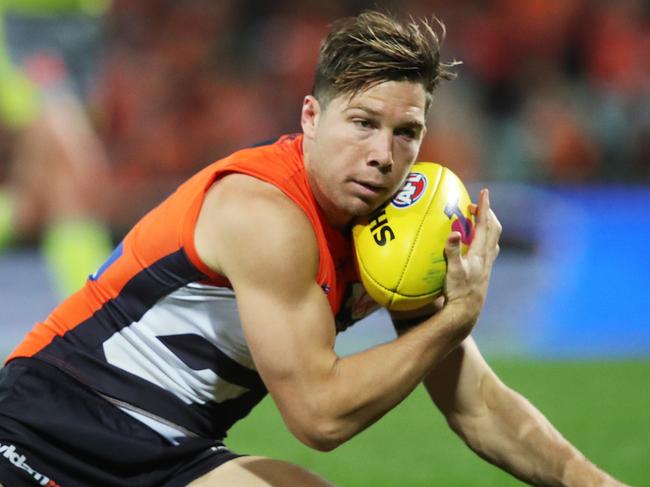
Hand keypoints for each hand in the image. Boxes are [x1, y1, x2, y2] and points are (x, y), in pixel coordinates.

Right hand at [443, 188, 500, 329]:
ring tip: (477, 219)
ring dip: (487, 225)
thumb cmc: (458, 292)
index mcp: (480, 253)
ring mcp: (487, 264)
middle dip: (487, 213)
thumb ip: (452, 252)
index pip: (485, 224)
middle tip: (475, 205)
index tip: (484, 192)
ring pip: (493, 238)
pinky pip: (488, 248)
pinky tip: (475, 243)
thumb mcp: (452, 271)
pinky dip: (484, 238)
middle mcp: (487, 256)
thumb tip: (453, 233)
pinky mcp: (483, 271)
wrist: (466, 312)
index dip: (485, 207)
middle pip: (493, 228)